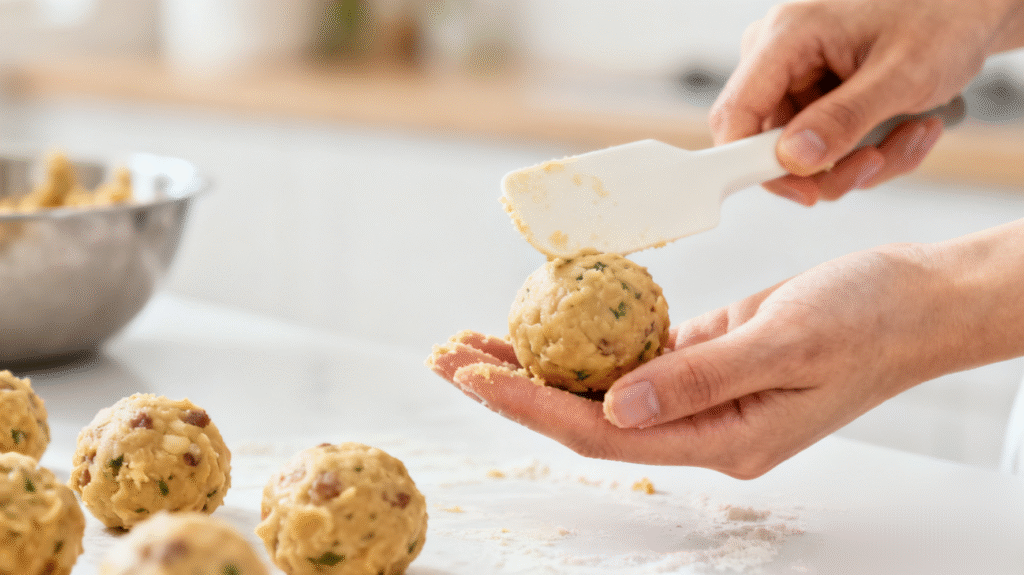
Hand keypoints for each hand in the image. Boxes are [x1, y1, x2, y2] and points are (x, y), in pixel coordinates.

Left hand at [428, 232, 1023, 477]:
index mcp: (721, 440)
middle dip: (512, 386)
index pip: (602, 432)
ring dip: (537, 361)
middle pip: (584, 414)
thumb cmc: (869, 322)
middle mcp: (701, 425)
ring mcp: (699, 394)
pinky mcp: (702, 359)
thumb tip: (614, 403)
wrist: (914, 300)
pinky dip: (584, 338)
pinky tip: (546, 321)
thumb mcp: (786, 344)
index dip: (531, 405)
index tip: (475, 377)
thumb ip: (699, 378)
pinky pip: (629, 354)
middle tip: (447, 357)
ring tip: (473, 342)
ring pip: (599, 385)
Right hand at [710, 0, 1023, 204]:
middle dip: (832, 167)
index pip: (736, 114)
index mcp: (786, 37)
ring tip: (911, 133)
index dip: (752, 163)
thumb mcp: (903, 73)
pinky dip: (870, 151)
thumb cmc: (943, 17)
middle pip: (770, 146)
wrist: (971, 8)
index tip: (801, 192)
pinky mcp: (815, 99)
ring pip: (803, 157)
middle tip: (879, 161)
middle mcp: (779, 59)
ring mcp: (796, 81)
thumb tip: (792, 160)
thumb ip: (844, 117)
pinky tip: (906, 128)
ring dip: (862, 162)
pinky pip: (826, 150)